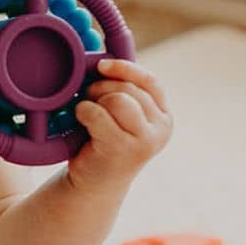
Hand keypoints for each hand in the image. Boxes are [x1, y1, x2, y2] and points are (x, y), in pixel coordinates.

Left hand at [67, 58, 171, 190]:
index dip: (125, 68)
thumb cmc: (102, 144)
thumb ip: (121, 91)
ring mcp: (145, 141)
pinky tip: (81, 123)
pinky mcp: (123, 150)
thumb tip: (102, 59)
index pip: (150, 82)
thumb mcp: (119, 116)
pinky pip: (98, 114)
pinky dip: (84, 112)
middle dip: (101, 88)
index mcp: (163, 116)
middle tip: (87, 98)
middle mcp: (161, 128)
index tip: (101, 65)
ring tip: (86, 113)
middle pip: (128, 89)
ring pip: (116, 99)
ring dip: (93, 100)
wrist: (92, 185)